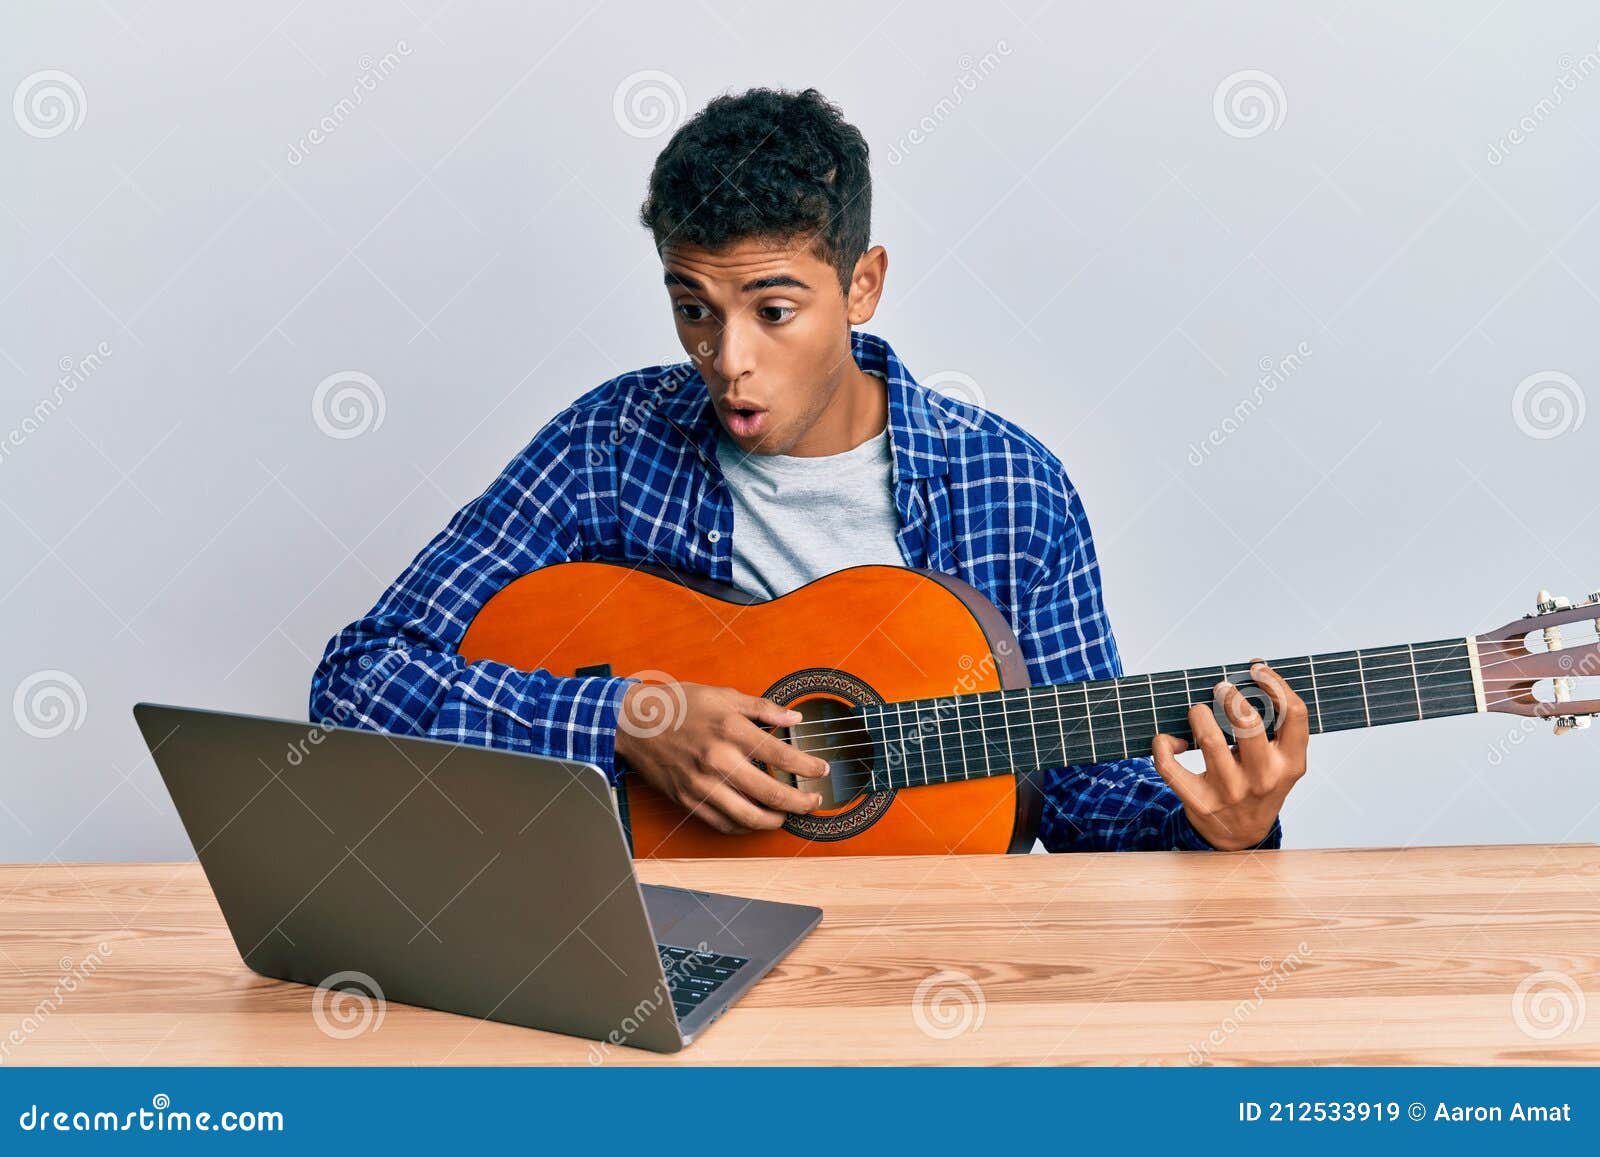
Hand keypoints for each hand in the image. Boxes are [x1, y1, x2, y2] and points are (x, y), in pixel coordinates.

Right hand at [613, 681, 829, 834]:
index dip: (807, 767)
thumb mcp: (723, 695)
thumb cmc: (679, 705)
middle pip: (770, 793)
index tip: (822, 770)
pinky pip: (723, 823)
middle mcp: (717, 760)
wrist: (634, 722)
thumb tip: (794, 719)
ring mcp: (701, 784)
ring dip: (775, 820)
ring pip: (749, 817)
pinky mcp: (688, 800)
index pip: (780, 755)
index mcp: (730, 730)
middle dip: (800, 801)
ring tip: (787, 814)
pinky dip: (745, 826)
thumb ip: (763, 708)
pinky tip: (756, 818)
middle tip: (813, 801)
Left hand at [1150, 659, 1307, 850]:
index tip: (1256, 668)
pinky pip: (1170, 766)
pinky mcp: (1199, 802)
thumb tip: (1255, 665)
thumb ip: (1272, 721)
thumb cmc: (1258, 782)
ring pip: (1209, 740)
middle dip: (1230, 696)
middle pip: (1248, 723)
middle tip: (1221, 688)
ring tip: (1198, 712)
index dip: (1275, 683)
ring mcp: (1231, 792)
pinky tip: (1170, 741)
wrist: (1240, 837)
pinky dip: (1163, 745)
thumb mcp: (1278, 759)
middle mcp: (1263, 778)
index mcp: (1290, 763)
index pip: (1294, 714)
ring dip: (1198, 715)